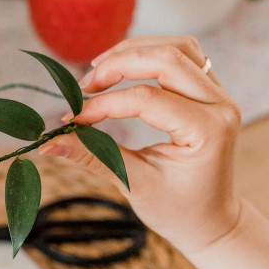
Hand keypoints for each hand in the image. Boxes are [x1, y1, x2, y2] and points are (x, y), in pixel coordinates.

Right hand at [37, 36, 241, 255]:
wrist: (211, 221)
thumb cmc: (177, 210)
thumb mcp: (133, 183)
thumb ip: (92, 155)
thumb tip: (47, 143)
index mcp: (208, 131)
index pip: (147, 99)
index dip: (105, 104)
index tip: (74, 119)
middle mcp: (221, 106)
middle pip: (167, 59)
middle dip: (119, 64)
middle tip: (86, 84)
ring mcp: (221, 95)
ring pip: (179, 47)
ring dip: (136, 50)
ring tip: (101, 68)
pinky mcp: (213, 91)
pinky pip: (186, 55)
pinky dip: (153, 53)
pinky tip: (126, 65)